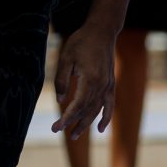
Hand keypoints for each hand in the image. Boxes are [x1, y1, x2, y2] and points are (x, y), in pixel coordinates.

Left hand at [53, 21, 116, 141]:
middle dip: (73, 123)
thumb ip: (62, 80)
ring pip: (97, 111)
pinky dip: (106, 118)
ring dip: (86, 124)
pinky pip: (109, 105)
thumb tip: (60, 100)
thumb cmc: (81, 42)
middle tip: (59, 131)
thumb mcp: (66, 58)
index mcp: (90, 79)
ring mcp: (108, 86)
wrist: (102, 31)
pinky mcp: (110, 84)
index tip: (56, 127)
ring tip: (74, 135)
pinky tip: (100, 129)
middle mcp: (102, 86)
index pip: (77, 106)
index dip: (66, 118)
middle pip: (86, 111)